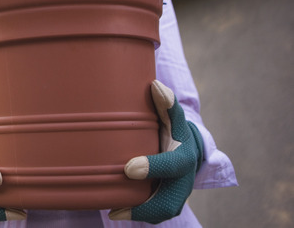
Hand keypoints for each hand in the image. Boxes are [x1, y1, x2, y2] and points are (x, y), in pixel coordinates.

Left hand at [109, 80, 203, 223]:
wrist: (186, 147)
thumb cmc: (172, 129)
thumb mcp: (171, 115)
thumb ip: (165, 103)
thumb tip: (155, 85)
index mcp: (185, 155)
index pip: (173, 164)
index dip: (153, 167)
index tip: (128, 168)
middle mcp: (185, 178)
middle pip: (171, 200)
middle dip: (146, 205)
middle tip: (117, 207)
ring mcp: (179, 193)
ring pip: (164, 211)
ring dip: (140, 214)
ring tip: (115, 212)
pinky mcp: (169, 201)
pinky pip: (157, 213)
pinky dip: (139, 215)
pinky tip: (117, 212)